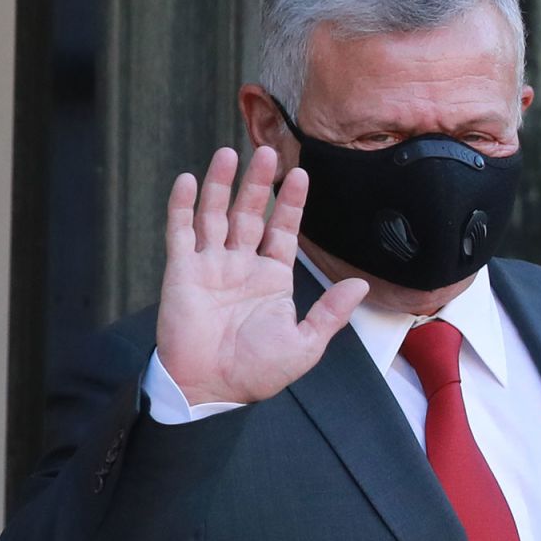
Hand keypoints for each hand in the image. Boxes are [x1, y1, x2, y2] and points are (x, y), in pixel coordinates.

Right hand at [155, 146, 368, 404]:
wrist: (212, 390)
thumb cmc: (256, 372)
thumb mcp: (305, 343)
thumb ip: (331, 312)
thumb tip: (359, 285)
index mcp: (271, 278)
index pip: (282, 229)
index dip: (290, 202)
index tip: (301, 174)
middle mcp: (240, 265)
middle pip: (249, 213)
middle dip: (258, 183)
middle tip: (267, 150)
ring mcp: (209, 265)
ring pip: (214, 214)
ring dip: (220, 184)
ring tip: (229, 153)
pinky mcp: (181, 272)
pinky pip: (180, 232)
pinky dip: (183, 206)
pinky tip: (190, 180)